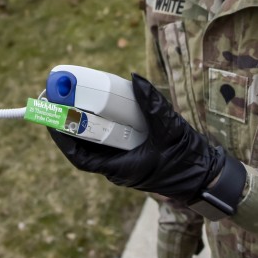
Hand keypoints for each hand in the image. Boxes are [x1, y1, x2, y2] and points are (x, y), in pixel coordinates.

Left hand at [48, 73, 231, 204]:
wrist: (206, 178)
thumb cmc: (188, 160)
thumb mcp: (170, 130)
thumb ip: (153, 105)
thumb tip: (135, 79)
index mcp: (120, 169)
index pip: (80, 157)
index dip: (62, 138)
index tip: (51, 118)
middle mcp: (117, 168)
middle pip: (84, 147)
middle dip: (69, 124)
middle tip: (60, 99)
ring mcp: (124, 163)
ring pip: (96, 143)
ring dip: (83, 124)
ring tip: (74, 99)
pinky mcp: (132, 156)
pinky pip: (110, 141)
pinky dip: (102, 125)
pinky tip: (101, 107)